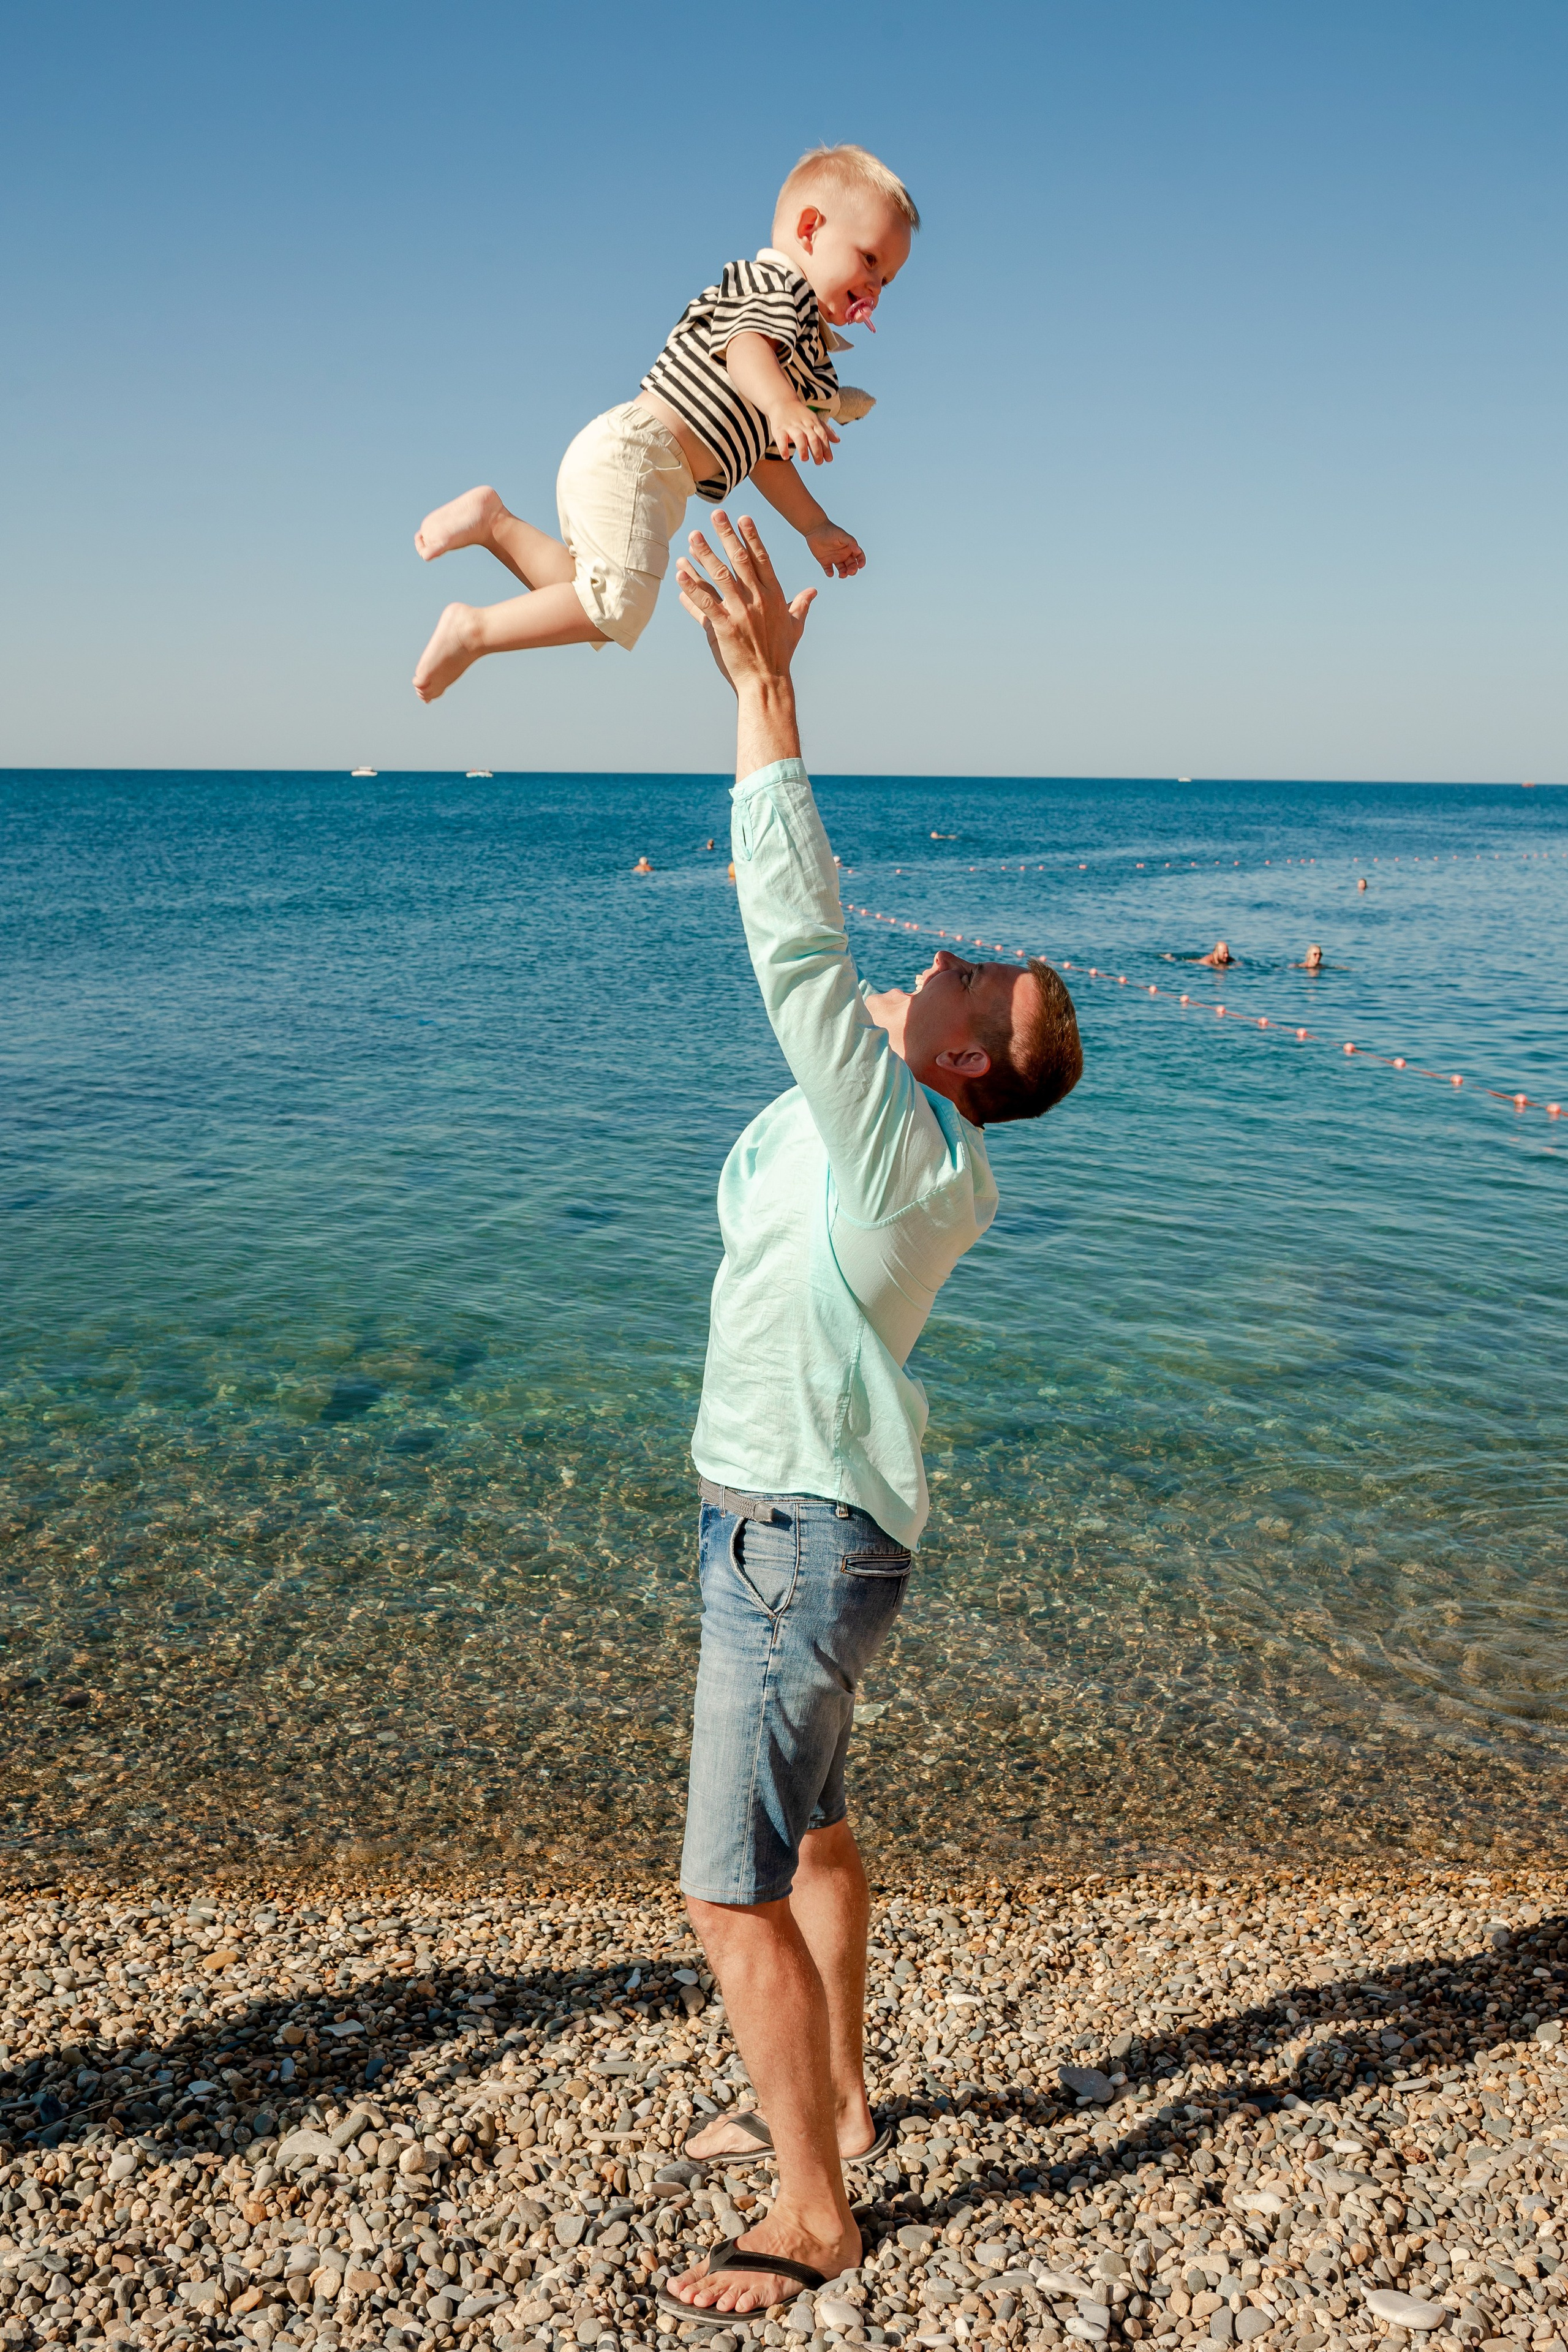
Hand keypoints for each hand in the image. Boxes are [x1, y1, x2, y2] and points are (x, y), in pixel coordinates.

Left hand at [675, 511, 815, 696]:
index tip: (743, 518)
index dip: (751, 537)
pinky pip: (705, 601)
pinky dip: (692, 586)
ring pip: (720, 576)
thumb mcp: (795, 627)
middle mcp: (758, 599)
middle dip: (727, 535)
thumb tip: (813, 591)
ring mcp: (741, 612)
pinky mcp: (724, 626)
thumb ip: (801, 605)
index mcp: (775, 596)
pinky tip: (680, 573)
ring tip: (694, 536)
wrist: (767, 681)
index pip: (762, 559)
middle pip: (739, 560)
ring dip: (705, 554)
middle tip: (716, 514)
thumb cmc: (780, 655)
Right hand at [768, 400, 838, 465]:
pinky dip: (783, 448)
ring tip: (805, 459)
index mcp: (813, 423)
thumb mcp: (815, 420)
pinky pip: (781, 439)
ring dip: (803, 449)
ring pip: (799, 437)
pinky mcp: (779, 429)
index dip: (826, 448)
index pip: (822, 436)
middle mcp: (803, 424)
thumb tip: (838, 441)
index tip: (829, 460)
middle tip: (819, 462)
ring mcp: (791, 426)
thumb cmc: (801, 414)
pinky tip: (786, 457)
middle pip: (813, 438)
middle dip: (817, 450)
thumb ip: (826, 431)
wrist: (782, 401)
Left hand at [805, 521, 865, 579]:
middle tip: (850, 571)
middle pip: (851, 565)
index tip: (860, 565)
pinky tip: (830, 573)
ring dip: (843, 573)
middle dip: (852, 570)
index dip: (861, 561)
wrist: (815, 529)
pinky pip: (829, 570)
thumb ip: (851, 542)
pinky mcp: (825, 562)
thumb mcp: (842, 535)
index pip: (859, 556)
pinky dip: (830, 573)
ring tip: (841, 575)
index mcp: (849, 548)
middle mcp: (843, 554)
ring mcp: (834, 558)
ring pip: (842, 570)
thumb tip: (858, 551)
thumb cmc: (830, 530)